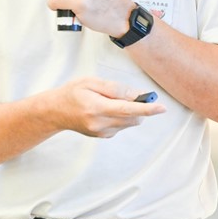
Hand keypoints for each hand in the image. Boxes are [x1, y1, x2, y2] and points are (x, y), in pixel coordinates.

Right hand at [50, 77, 165, 137]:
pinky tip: (106, 109)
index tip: (162, 108)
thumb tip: (135, 94)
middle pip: (132, 118)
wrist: (55, 111)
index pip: (127, 110)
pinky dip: (122, 116)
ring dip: (130, 112)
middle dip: (139, 107)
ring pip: (129, 123)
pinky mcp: (103, 136)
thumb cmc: (73, 93)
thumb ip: (114, 88)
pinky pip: (122, 126)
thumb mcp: (91, 82)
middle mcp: (99, 124)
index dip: (147, 109)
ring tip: (110, 101)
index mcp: (96, 108)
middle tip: (130, 94)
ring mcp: (101, 133)